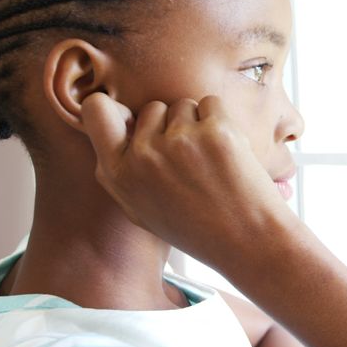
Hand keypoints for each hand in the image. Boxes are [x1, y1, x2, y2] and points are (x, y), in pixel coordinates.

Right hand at [79, 93, 294, 270]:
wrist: (249, 242)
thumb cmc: (196, 228)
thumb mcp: (141, 210)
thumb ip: (121, 168)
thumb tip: (113, 119)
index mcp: (119, 174)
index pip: (97, 109)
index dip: (118, 109)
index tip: (135, 120)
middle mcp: (143, 155)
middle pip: (152, 108)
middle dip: (170, 125)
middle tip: (189, 162)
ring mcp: (179, 141)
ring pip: (184, 106)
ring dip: (198, 124)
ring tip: (210, 163)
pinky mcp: (215, 132)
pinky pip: (212, 104)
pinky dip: (221, 121)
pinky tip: (227, 154)